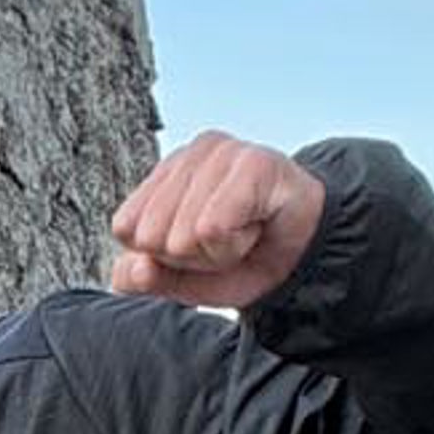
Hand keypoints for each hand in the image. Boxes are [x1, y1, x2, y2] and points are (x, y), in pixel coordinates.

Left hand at [109, 131, 326, 310]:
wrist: (307, 258)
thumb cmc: (246, 257)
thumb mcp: (186, 280)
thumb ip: (147, 278)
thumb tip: (126, 270)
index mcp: (163, 176)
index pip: (127, 228)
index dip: (161, 255)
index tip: (199, 247)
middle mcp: (189, 155)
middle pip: (152, 235)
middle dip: (189, 257)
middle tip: (226, 243)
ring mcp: (223, 152)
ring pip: (184, 234)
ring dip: (218, 252)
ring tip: (246, 234)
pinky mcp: (254, 161)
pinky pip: (214, 227)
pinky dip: (235, 244)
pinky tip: (257, 226)